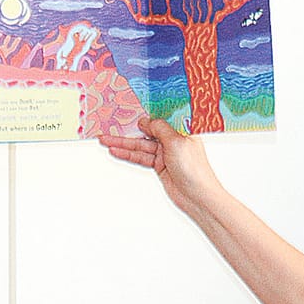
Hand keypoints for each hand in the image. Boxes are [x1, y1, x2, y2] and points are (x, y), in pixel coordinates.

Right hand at [99, 116, 223, 217]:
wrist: (197, 197)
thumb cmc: (194, 169)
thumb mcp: (176, 142)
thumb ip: (160, 129)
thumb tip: (146, 121)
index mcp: (181, 129)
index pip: (160, 117)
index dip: (144, 112)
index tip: (129, 107)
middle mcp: (173, 139)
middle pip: (146, 132)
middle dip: (128, 130)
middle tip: (110, 126)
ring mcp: (165, 153)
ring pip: (140, 146)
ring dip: (123, 144)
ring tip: (105, 140)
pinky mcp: (159, 166)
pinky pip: (140, 158)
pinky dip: (128, 155)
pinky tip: (116, 151)